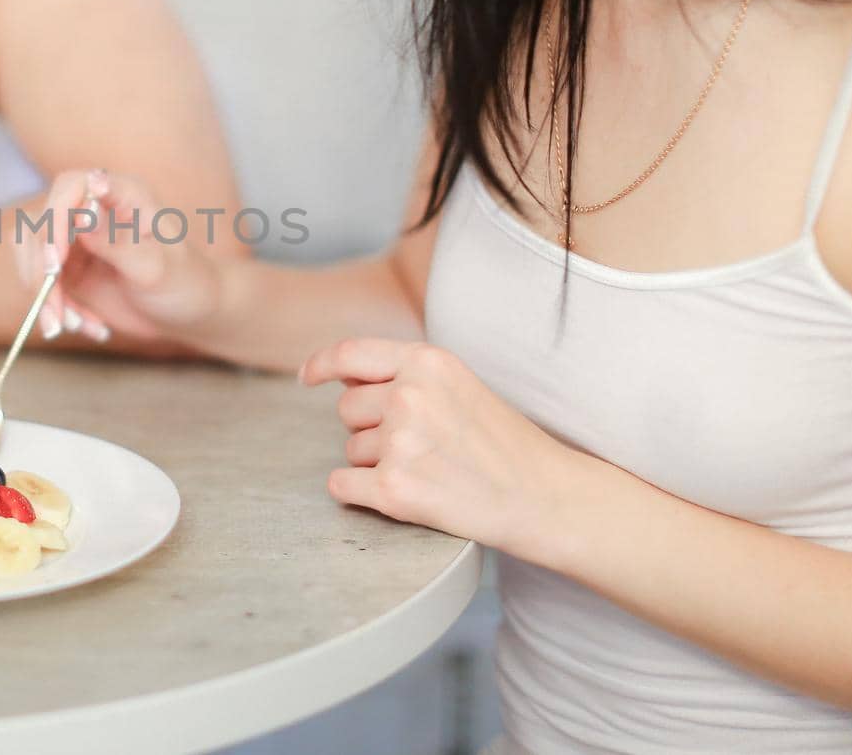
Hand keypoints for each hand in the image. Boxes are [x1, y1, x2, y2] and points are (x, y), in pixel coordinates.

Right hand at [13, 168, 221, 342]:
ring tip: (68, 326)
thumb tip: (82, 215)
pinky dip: (56, 309)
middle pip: (41, 225)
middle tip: (55, 308)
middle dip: (41, 269)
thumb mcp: (154, 265)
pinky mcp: (70, 269)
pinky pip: (44, 285)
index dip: (55, 218)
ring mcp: (78, 241)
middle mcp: (93, 211)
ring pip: (34, 257)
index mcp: (120, 194)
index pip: (71, 186)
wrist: (191, 311)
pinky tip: (87, 327)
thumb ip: (116, 241)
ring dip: (43, 295)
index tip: (56, 261)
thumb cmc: (185, 281)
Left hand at [301, 337, 585, 558]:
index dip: (321, 365)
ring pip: (350, 450)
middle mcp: (409, 395)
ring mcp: (400, 442)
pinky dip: (359, 494)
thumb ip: (407, 375)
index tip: (307, 377)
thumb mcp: (459, 385)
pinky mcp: (394, 489)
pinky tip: (403, 494)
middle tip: (422, 447)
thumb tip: (343, 380)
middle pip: (347, 409)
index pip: (351, 354)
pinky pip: (341, 487)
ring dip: (377, 463)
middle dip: (371, 428)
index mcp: (427, 361)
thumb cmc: (502, 444)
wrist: (544, 497)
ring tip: (431, 470)